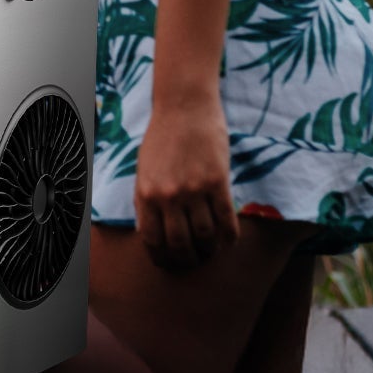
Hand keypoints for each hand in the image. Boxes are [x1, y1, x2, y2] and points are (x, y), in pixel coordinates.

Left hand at [133, 92, 236, 270]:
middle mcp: (168, 195)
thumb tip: (150, 231)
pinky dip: (229, 237)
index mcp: (145, 193)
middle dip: (187, 260)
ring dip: (210, 250)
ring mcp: (194, 189)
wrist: (184, 107)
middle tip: (194, 263)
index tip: (169, 265)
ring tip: (212, 252)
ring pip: (205, 235)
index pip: (152, 240)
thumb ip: (145, 199)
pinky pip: (227, 220)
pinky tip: (229, 241)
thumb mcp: (143, 169)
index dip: (161, 258)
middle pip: (180, 244)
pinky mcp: (218, 182)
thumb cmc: (162, 137)